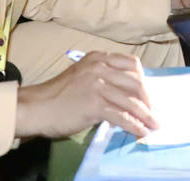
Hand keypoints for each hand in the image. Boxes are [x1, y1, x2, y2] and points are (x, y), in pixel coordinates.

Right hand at [15, 52, 156, 138]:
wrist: (36, 107)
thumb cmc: (57, 95)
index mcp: (98, 57)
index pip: (132, 64)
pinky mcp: (95, 103)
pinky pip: (121, 116)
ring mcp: (98, 84)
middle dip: (148, 100)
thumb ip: (103, 78)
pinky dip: (134, 125)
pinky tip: (140, 132)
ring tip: (153, 126)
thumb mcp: (82, 76)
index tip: (146, 95)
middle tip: (152, 114)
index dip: (143, 81)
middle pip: (136, 82)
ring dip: (145, 116)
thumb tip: (125, 95)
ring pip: (131, 101)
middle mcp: (100, 67)